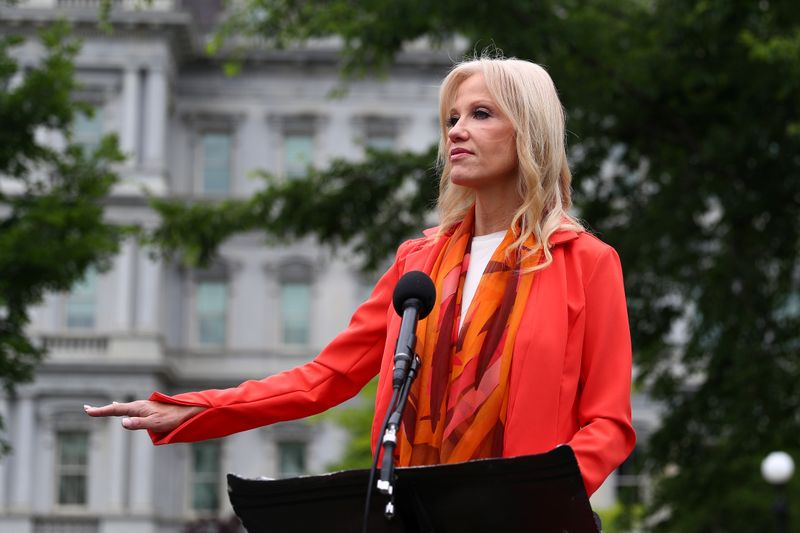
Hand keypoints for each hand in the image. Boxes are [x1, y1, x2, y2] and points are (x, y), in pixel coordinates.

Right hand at [84, 400, 205, 432]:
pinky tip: (124, 410)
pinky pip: (131, 408)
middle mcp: (139, 405)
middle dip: (102, 409)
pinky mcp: (149, 410)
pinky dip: (122, 408)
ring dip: (112, 408)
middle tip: (87, 409)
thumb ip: (138, 424)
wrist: (187, 412)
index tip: (87, 410)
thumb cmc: (172, 419)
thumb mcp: (154, 424)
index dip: (100, 411)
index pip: (115, 410)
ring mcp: (144, 407)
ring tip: (103, 409)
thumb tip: (122, 422)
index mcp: (138, 408)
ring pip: (124, 407)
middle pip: (117, 408)